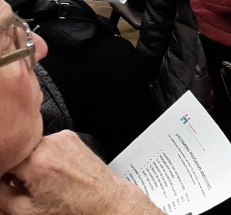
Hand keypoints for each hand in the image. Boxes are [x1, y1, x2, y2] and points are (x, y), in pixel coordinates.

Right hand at [0, 132, 161, 214]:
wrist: (106, 202)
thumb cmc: (73, 210)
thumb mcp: (27, 211)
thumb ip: (1, 195)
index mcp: (35, 160)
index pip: (2, 159)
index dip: (0, 174)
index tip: (5, 185)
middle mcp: (50, 143)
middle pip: (16, 153)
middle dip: (13, 170)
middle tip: (24, 188)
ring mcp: (63, 137)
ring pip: (30, 148)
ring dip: (29, 164)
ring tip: (41, 184)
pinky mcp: (71, 138)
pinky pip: (47, 145)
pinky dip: (44, 158)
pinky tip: (53, 175)